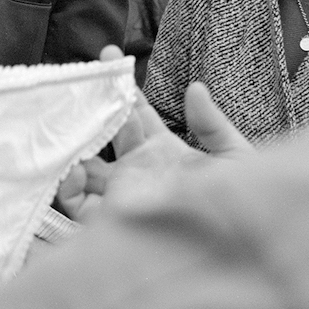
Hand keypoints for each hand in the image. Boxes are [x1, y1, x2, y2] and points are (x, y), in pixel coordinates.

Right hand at [57, 46, 252, 222]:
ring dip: (76, 138)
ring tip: (71, 114)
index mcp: (165, 153)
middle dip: (94, 103)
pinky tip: (75, 165)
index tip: (113, 58)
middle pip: (106, 131)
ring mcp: (120, 192)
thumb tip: (194, 88)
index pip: (137, 114)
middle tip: (85, 76)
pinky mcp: (109, 218)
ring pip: (85, 161)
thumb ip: (212, 124)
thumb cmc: (241, 208)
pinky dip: (67, 182)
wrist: (231, 249)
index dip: (125, 88)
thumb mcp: (235, 158)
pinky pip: (74, 200)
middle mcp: (138, 170)